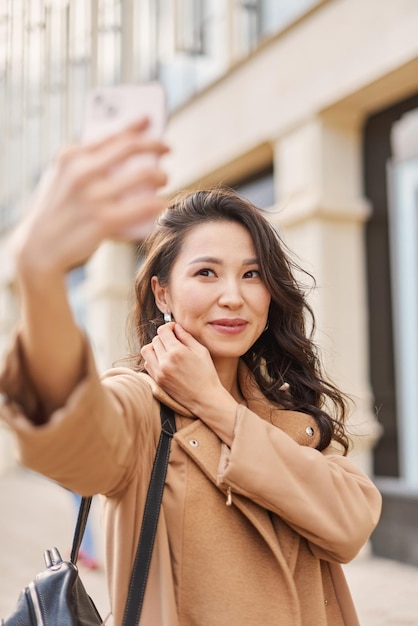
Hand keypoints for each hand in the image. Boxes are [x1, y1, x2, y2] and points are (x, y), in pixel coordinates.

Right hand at [13, 119, 168, 278]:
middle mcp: (81, 171)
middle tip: (167, 148)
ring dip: (162, 175)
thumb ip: (85, 164)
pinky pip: (145, 206)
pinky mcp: (104, 220)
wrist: (39, 248)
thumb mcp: (61, 179)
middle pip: (132, 148)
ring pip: (146, 175)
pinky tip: (162, 204)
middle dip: (156, 144)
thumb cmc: (57, 212)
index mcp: (70, 156)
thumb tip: (125, 152)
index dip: (136, 125)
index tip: (151, 120)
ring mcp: (93, 196)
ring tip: (164, 179)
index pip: (111, 133)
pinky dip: (159, 203)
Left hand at [141, 323, 238, 444]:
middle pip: (155, 339)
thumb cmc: (207, 374)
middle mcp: (165, 361)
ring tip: (166, 350)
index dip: (168, 326)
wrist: (205, 399)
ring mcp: (159, 372)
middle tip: (173, 340)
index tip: (174, 329)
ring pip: (146, 351)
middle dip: (164, 337)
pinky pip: (147, 364)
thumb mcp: (201, 351)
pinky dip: (153, 359)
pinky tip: (164, 361)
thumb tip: (176, 327)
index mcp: (177, 352)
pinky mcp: (157, 381)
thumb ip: (187, 337)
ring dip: (154, 347)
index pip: (163, 331)